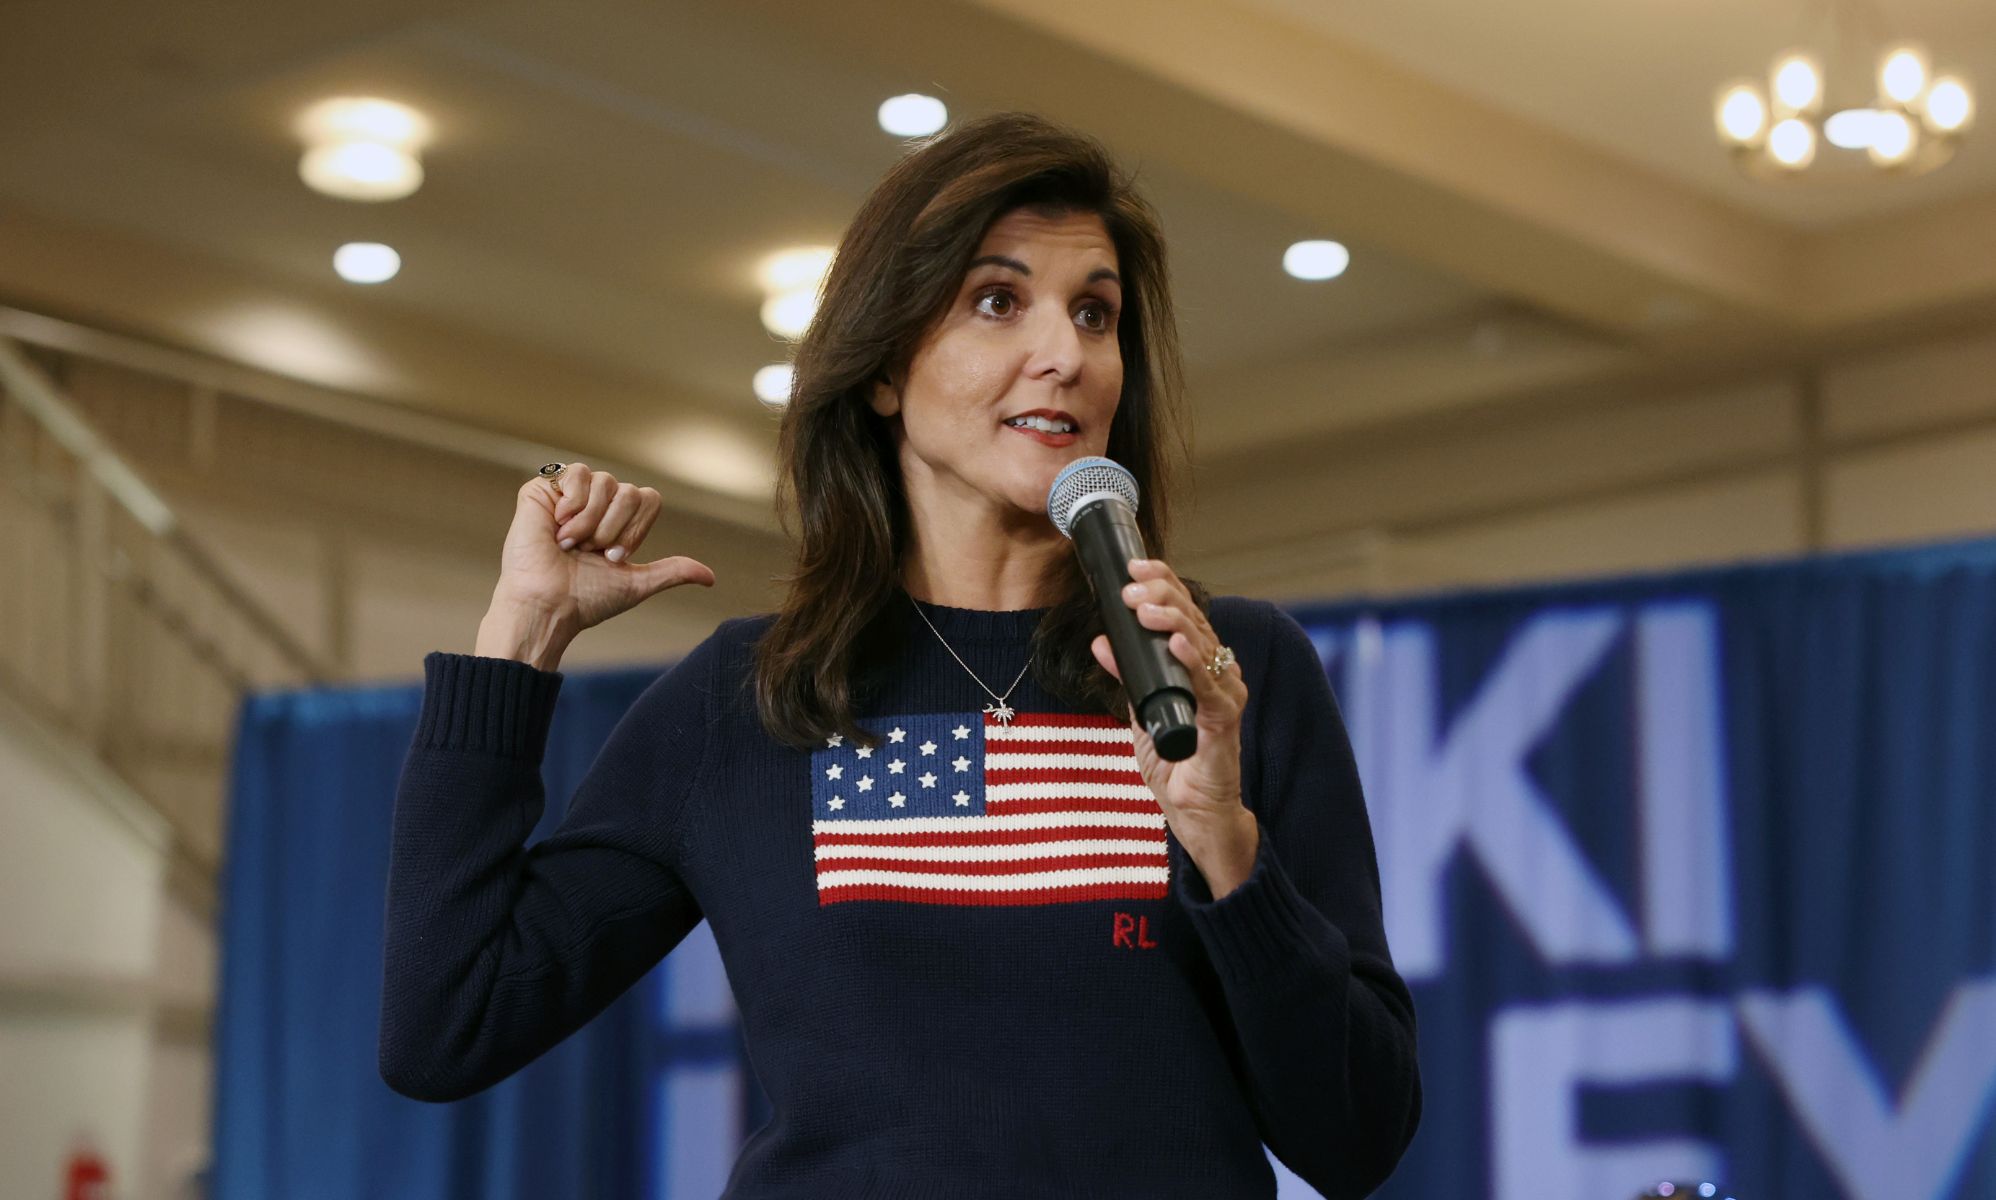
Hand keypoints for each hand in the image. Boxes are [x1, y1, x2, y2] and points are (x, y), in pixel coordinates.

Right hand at [490, 462, 715, 638]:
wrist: (548, 603)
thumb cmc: (586, 598)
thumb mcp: (636, 583)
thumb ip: (672, 571)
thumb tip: (710, 577)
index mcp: (617, 522)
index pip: (648, 499)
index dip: (636, 529)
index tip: (615, 557)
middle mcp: (596, 504)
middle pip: (629, 492)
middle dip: (614, 529)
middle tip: (591, 552)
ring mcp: (570, 495)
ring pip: (605, 482)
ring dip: (591, 522)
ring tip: (570, 544)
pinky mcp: (543, 489)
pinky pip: (575, 473)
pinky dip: (572, 504)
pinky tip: (556, 526)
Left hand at [1088, 557, 1247, 831]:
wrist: (1194, 810)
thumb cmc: (1174, 761)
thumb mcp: (1140, 711)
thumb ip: (1126, 677)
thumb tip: (1100, 641)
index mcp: (1199, 663)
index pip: (1184, 611)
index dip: (1162, 583)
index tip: (1134, 567)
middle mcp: (1219, 671)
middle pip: (1193, 618)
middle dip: (1162, 595)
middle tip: (1132, 586)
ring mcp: (1226, 692)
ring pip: (1202, 642)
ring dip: (1171, 620)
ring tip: (1144, 606)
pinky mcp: (1225, 719)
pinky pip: (1209, 683)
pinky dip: (1191, 660)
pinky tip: (1175, 641)